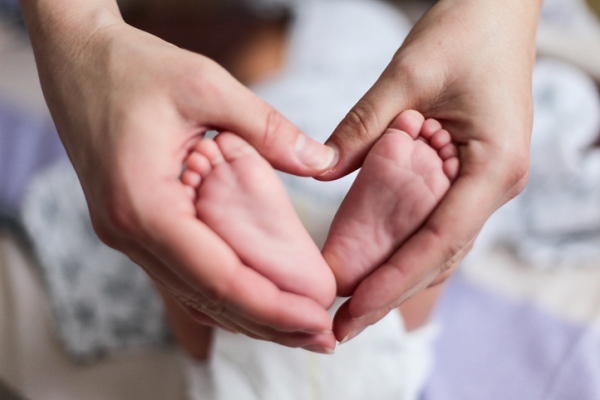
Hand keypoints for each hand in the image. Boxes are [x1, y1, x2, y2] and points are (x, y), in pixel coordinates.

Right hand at [22, 3, 336, 349]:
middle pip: (207, 298)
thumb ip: (267, 129)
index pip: (217, 275)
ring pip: (194, 295)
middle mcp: (129, 232)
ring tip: (300, 330)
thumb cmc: (133, 67)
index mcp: (143, 204)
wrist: (77, 60)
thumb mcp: (206, 86)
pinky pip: (182, 275)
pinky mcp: (135, 226)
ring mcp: (128, 234)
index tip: (318, 319)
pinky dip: (223, 294)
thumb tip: (323, 162)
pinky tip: (256, 302)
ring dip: (248, 315)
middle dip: (268, 324)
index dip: (271, 305)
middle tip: (323, 338)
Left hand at [318, 0, 541, 341]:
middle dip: (390, 294)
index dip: (393, 280)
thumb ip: (364, 127)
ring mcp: (484, 182)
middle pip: (439, 256)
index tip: (352, 310)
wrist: (499, 7)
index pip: (439, 240)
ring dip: (397, 278)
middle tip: (341, 328)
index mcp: (494, 167)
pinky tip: (375, 266)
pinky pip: (436, 222)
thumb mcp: (407, 74)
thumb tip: (316, 170)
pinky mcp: (468, 173)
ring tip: (353, 309)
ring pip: (439, 246)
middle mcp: (495, 185)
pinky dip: (405, 248)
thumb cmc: (466, 30)